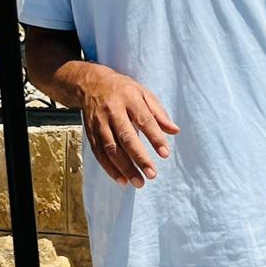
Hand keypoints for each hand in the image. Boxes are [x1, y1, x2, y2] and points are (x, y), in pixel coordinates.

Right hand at [81, 69, 178, 187]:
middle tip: (152, 174)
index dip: (155, 137)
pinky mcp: (91, 133)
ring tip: (139, 182)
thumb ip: (158, 113)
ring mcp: (100, 123)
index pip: (144, 119)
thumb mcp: (143, 93)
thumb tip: (175, 131)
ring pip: (111, 149)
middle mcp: (113, 111)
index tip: (165, 154)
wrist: (91, 84)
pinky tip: (122, 180)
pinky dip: (110, 169)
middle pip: (126, 137)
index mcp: (129, 98)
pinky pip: (99, 154)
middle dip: (139, 157)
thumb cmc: (123, 90)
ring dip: (124, 168)